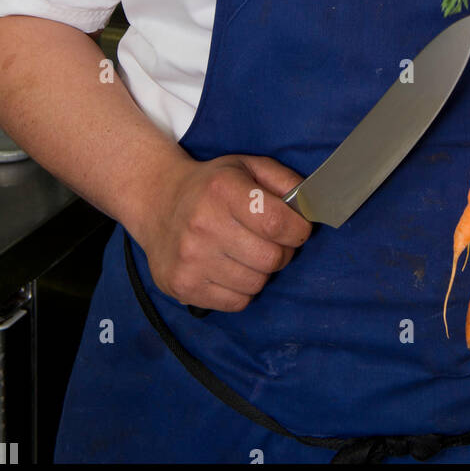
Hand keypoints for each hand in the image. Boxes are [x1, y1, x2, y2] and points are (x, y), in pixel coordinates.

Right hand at [138, 153, 312, 311]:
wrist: (157, 202)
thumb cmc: (212, 186)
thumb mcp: (248, 167)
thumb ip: (284, 181)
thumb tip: (312, 206)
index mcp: (223, 189)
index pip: (278, 223)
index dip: (298, 230)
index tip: (297, 228)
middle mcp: (203, 224)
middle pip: (271, 259)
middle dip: (282, 252)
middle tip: (271, 241)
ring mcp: (190, 259)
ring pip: (256, 284)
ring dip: (261, 272)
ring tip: (246, 252)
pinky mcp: (182, 286)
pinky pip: (236, 303)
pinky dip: (242, 289)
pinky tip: (229, 268)